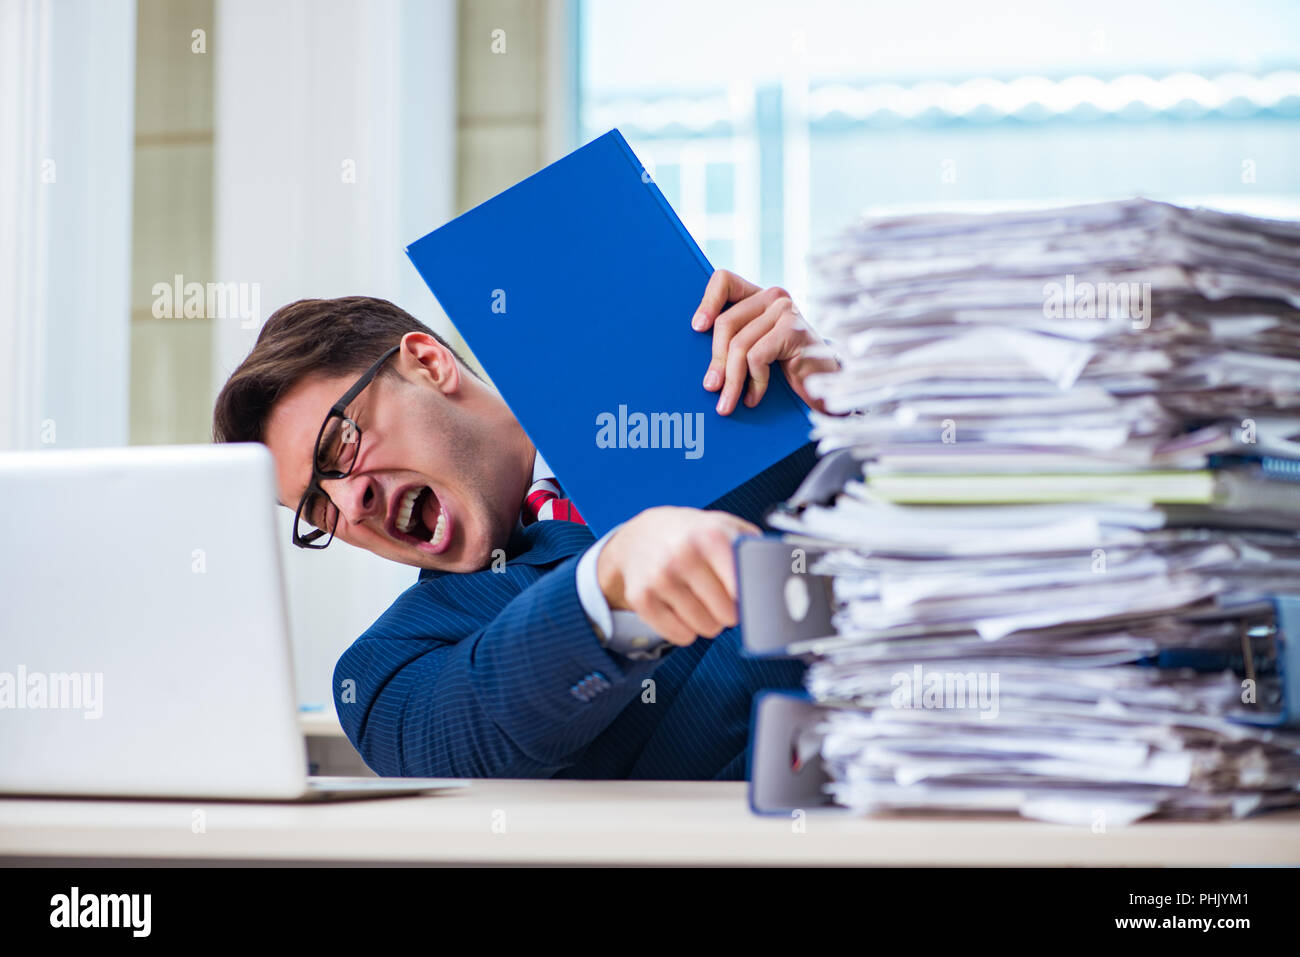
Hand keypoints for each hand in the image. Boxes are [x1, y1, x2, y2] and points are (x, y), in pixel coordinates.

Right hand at [597, 506, 760, 646]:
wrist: (641, 536)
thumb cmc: (692, 535)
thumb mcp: (725, 526)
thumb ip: (755, 549)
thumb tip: (785, 576)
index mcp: (710, 535)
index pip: (745, 586)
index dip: (752, 598)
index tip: (752, 597)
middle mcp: (683, 555)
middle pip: (729, 614)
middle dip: (731, 611)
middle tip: (722, 595)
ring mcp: (660, 578)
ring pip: (706, 628)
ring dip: (710, 622)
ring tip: (702, 600)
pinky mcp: (641, 599)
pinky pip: (681, 636)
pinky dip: (686, 630)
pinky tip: (681, 608)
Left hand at [690, 269, 839, 415]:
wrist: (828, 387)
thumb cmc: (789, 369)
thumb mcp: (757, 349)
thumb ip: (735, 341)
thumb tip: (702, 360)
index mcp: (760, 297)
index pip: (724, 281)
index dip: (707, 301)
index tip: (697, 328)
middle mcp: (774, 297)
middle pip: (726, 323)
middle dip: (716, 361)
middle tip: (711, 387)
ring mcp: (786, 311)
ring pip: (739, 345)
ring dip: (732, 381)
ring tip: (727, 403)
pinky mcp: (793, 331)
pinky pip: (757, 357)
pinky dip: (754, 382)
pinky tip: (754, 398)